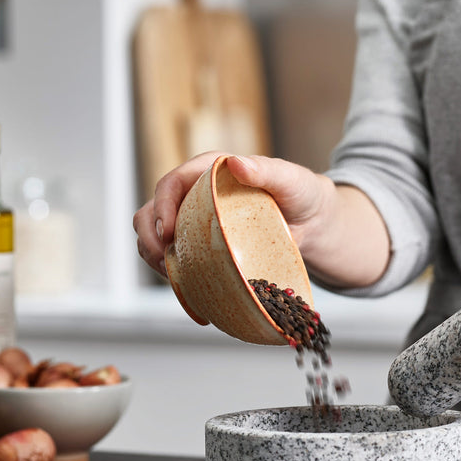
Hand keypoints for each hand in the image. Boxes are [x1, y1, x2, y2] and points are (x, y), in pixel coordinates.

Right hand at [133, 152, 329, 278]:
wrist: (311, 222)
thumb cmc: (300, 193)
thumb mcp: (289, 179)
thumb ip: (266, 169)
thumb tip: (236, 163)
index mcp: (207, 173)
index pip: (170, 184)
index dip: (161, 207)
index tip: (167, 233)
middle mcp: (194, 196)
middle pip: (151, 213)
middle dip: (149, 238)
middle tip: (164, 262)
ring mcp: (194, 224)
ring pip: (156, 241)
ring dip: (155, 261)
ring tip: (174, 280)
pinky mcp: (201, 249)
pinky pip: (177, 263)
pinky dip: (176, 280)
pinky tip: (190, 297)